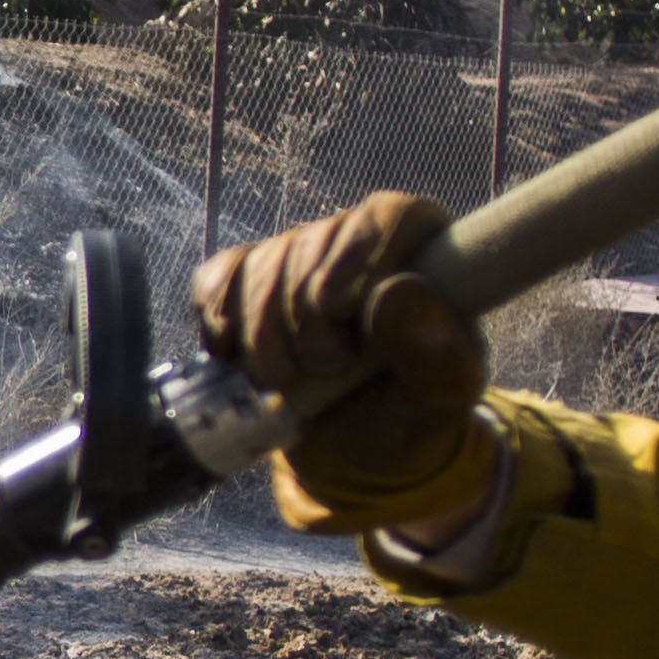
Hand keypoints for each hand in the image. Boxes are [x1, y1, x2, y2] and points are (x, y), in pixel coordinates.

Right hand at [191, 192, 495, 530]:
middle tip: (325, 370)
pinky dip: (220, 322)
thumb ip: (435, 349)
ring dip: (263, 336)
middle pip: (309, 246)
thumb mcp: (440, 395)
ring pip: (260, 266)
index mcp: (421, 250)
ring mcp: (299, 253)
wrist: (361, 441)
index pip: (386, 218)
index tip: (336, 310)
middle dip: (304, 322)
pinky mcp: (249, 278)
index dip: (352, 260)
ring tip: (287, 379)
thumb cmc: (412, 409)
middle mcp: (358, 237)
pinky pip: (218, 279)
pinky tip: (236, 354)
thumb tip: (396, 293)